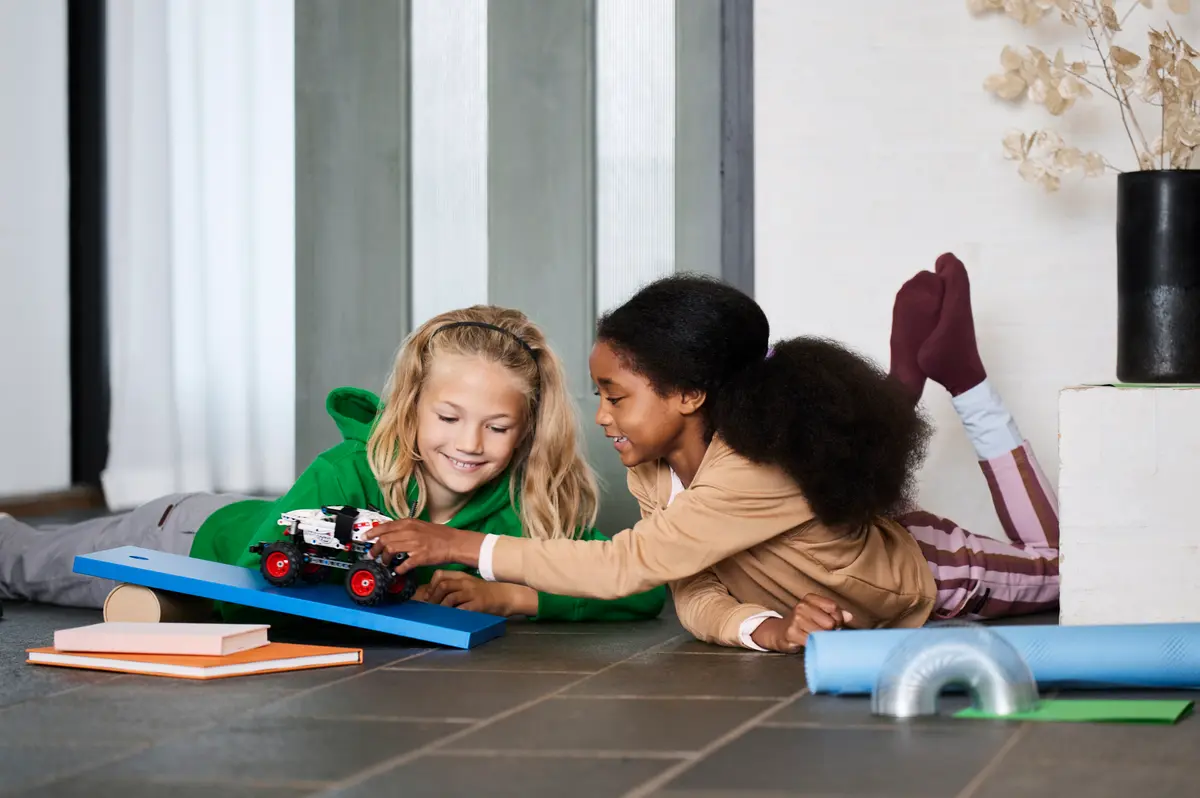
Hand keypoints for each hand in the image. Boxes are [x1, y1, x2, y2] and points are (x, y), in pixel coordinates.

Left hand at [366, 519, 483, 574]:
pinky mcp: (420, 557)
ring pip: (390, 550)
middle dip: (375, 549)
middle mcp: (410, 532)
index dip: (372, 533)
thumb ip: (405, 529)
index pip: (385, 526)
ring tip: (386, 563)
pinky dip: (398, 569)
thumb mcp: (420, 526)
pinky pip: (404, 564)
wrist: (454, 542)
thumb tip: (390, 534)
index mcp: (409, 523)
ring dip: (385, 559)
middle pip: (384, 540)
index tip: (365, 538)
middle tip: (372, 555)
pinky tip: (398, 570)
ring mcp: (415, 544)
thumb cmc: (439, 535)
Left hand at [413, 569, 538, 615]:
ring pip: (450, 597)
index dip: (430, 586)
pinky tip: (450, 619)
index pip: (440, 575)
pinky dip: (453, 615)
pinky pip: (461, 609)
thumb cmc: (487, 592)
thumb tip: (433, 596)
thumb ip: (455, 587)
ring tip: (438, 615)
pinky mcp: (478, 605)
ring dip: (440, 607)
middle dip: (432, 598)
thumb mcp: (470, 585)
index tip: (427, 596)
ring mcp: (472, 593)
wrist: (507, 596)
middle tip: (429, 608)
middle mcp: (466, 583)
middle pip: (442, 585)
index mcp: (462, 577)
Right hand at [751, 594, 853, 653]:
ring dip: (823, 639)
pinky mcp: (792, 633)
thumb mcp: (817, 614)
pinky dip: (815, 645)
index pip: (834, 607)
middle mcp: (802, 606)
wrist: (779, 633)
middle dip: (831, 631)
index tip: (834, 624)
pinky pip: (813, 641)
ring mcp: (796, 619)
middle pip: (830, 622)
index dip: (838, 618)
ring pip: (823, 633)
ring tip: (816, 638)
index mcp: (809, 598)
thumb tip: (850, 617)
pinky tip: (810, 643)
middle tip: (824, 633)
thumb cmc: (803, 624)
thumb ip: (835, 614)